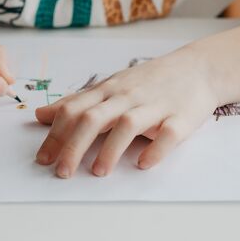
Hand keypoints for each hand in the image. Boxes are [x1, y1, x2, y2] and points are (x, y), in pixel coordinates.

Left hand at [34, 47, 219, 176]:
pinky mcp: (181, 117)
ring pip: (128, 125)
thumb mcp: (109, 87)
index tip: (42, 159)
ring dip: (110, 149)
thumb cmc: (148, 81)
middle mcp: (127, 97)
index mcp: (108, 91)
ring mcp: (155, 106)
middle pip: (94, 118)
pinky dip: (155, 150)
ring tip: (97, 172)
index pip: (74, 110)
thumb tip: (40, 116)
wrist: (198, 68)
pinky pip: (168, 134)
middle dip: (74, 146)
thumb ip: (77, 103)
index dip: (55, 134)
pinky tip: (142, 164)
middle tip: (61, 172)